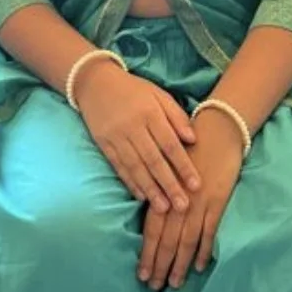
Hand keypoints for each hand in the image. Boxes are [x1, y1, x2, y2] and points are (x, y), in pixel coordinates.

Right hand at [76, 62, 201, 213]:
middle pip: (154, 160)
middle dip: (170, 185)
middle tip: (183, 206)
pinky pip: (119, 167)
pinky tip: (142, 196)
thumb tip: (193, 139)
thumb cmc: (133, 89)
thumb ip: (176, 116)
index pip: (170, 144)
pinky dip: (131, 183)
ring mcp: (116, 137)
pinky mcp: (103, 144)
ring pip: (136, 167)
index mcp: (150, 113)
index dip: (183, 166)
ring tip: (164, 208)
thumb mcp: (158, 94)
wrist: (95, 82)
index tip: (196, 185)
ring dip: (151, 190)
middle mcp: (133, 127)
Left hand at [140, 107, 243, 290]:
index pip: (152, 231)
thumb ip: (160, 193)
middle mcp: (179, 201)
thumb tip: (152, 219)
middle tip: (154, 286)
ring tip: (174, 283)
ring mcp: (199, 203)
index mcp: (164, 192)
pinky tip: (200, 266)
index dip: (147, 254)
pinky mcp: (218, 201)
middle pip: (168, 240)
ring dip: (180, 264)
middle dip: (160, 265)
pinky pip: (209, 232)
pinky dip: (204, 250)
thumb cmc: (188, 149)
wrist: (217, 130)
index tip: (141, 274)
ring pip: (187, 240)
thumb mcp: (168, 169)